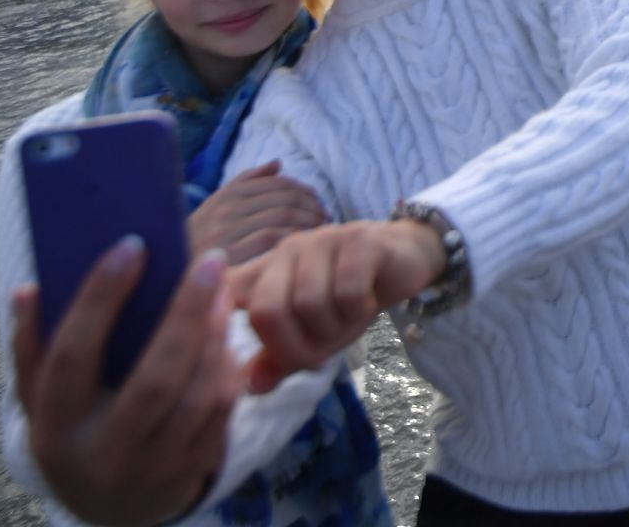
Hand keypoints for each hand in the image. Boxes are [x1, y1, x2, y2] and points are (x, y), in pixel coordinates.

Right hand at [10, 241, 241, 525]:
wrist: (105, 510)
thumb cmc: (71, 428)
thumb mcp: (39, 397)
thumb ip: (31, 344)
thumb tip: (29, 287)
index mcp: (55, 425)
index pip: (73, 355)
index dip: (100, 299)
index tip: (133, 245)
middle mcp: (103, 450)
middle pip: (154, 378)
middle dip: (186, 313)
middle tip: (210, 259)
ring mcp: (151, 467)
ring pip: (196, 397)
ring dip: (216, 337)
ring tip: (222, 290)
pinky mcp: (190, 472)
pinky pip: (220, 413)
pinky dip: (228, 368)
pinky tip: (228, 332)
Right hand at [189, 162, 326, 264]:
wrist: (165, 279)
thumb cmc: (197, 245)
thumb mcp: (215, 209)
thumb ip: (246, 183)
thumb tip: (278, 163)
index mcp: (226, 195)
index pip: (278, 184)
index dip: (304, 192)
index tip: (318, 204)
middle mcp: (225, 210)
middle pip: (283, 200)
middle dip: (312, 209)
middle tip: (324, 220)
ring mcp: (226, 233)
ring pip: (281, 218)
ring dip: (308, 225)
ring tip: (318, 234)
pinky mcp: (229, 257)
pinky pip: (272, 239)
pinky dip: (294, 240)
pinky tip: (302, 249)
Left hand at [230, 219, 445, 392]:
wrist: (405, 259)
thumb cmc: (350, 297)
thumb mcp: (314, 333)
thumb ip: (281, 357)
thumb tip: (252, 387)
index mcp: (267, 270)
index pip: (227, 294)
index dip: (223, 323)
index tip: (244, 354)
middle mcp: (287, 251)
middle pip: (267, 311)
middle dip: (295, 348)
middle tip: (320, 355)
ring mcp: (323, 241)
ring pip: (309, 304)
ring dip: (333, 330)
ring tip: (348, 325)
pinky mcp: (360, 240)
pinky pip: (348, 291)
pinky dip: (358, 311)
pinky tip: (367, 306)